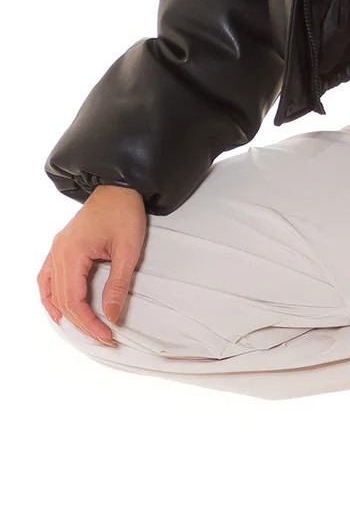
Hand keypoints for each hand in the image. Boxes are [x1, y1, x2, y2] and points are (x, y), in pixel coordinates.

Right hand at [38, 185, 146, 345]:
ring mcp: (56, 249)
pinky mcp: (61, 247)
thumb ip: (118, 284)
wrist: (119, 187)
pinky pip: (47, 277)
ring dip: (64, 313)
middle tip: (103, 337)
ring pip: (51, 291)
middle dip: (82, 323)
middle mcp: (58, 252)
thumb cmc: (124, 213)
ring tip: (82, 329)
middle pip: (62, 300)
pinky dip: (51, 296)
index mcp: (72, 253)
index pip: (74, 300)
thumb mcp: (128, 250)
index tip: (107, 335)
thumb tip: (111, 315)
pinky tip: (59, 309)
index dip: (89, 323)